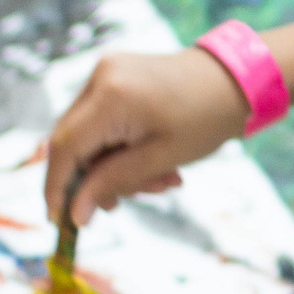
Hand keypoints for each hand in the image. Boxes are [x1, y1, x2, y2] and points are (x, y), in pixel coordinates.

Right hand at [43, 48, 248, 226]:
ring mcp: (104, 73)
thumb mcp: (161, 159)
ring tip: (158, 181)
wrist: (236, 80)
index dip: (57, 186)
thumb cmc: (207, 119)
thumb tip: (75, 214)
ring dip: (113, 166)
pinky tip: (151, 162)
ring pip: (87, 135)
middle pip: (72, 142)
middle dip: (93, 179)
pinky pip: (101, 120)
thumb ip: (113, 183)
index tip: (61, 220)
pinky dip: (119, 147)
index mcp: (111, 96)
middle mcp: (99, 78)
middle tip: (121, 204)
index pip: (65, 147)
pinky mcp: (113, 76)